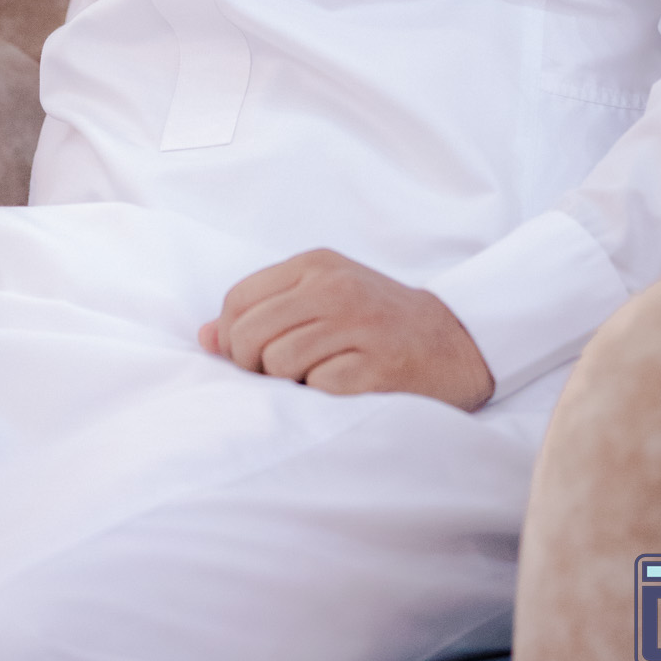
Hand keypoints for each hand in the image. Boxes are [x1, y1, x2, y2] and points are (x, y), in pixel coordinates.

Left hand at [199, 248, 494, 408]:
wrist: (457, 343)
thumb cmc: (377, 322)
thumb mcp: (322, 297)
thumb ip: (264, 311)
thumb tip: (204, 338)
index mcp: (316, 264)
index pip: (238, 300)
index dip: (231, 336)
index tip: (250, 355)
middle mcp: (335, 288)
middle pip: (250, 334)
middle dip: (253, 365)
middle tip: (280, 374)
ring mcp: (359, 326)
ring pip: (279, 362)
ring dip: (290, 383)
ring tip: (317, 377)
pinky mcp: (378, 366)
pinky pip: (318, 388)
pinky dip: (321, 396)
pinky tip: (344, 386)